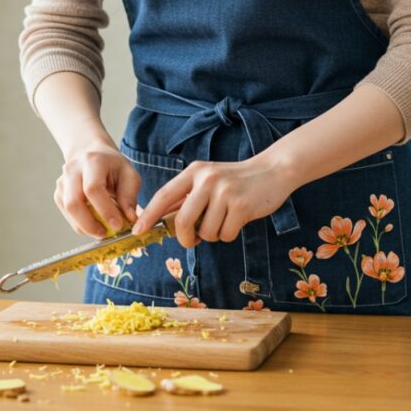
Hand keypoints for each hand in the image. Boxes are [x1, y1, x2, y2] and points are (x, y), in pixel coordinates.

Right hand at [54, 141, 140, 238]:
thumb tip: (130, 219)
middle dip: (90, 224)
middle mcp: (72, 170)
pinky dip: (80, 224)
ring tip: (102, 231)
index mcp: (92, 161)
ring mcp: (62, 182)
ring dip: (85, 227)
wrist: (91, 153)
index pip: (93, 189)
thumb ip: (130, 196)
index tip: (118, 225)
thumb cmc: (112, 166)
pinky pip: (67, 214)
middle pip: (73, 203)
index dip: (105, 210)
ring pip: (69, 211)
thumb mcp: (129, 174)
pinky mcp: (58, 193)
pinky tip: (93, 224)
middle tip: (106, 233)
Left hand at [132, 153, 297, 246]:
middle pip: (183, 221)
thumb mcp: (208, 179)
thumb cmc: (236, 181)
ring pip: (206, 232)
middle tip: (193, 240)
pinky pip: (226, 234)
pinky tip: (237, 220)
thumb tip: (164, 221)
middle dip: (185, 238)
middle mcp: (207, 180)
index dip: (148, 214)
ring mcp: (225, 192)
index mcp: (194, 172)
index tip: (138, 230)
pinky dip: (229, 234)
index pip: (164, 195)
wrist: (273, 171)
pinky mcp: (242, 206)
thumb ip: (188, 197)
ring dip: (213, 235)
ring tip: (224, 220)